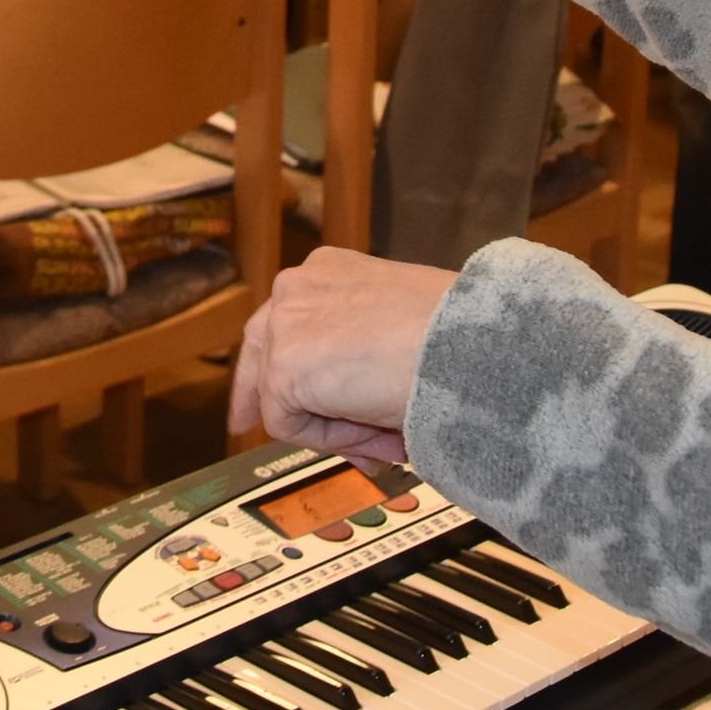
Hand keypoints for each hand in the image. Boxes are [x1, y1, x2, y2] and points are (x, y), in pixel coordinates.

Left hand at [227, 247, 460, 464]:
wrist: (467, 344)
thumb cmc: (453, 335)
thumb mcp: (396, 328)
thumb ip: (360, 360)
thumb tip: (357, 408)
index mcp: (329, 271)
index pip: (289, 318)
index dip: (283, 364)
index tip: (281, 392)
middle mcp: (299, 287)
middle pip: (261, 346)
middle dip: (258, 393)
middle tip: (244, 422)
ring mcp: (286, 325)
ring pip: (281, 393)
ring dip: (325, 422)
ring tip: (378, 435)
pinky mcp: (283, 367)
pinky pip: (289, 424)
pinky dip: (329, 438)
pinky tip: (371, 425)